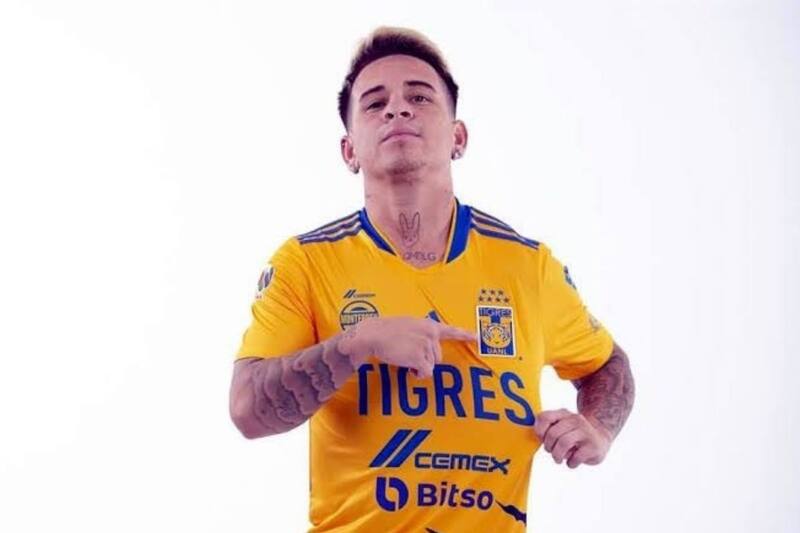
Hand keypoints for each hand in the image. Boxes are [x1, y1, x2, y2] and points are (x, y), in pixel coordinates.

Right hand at [337, 316, 476, 378]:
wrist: (372, 335)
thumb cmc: (385, 332)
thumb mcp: (407, 326)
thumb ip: (420, 334)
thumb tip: (425, 350)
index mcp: (428, 325)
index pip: (451, 330)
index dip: (465, 335)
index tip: (478, 338)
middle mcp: (431, 334)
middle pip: (437, 356)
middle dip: (425, 360)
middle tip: (408, 357)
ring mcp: (426, 345)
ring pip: (431, 366)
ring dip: (419, 367)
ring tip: (404, 359)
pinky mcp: (420, 357)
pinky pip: (426, 372)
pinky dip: (417, 374)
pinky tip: (407, 368)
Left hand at [533, 408, 612, 468]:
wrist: (601, 437)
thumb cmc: (574, 434)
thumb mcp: (561, 426)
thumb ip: (547, 428)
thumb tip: (536, 437)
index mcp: (563, 413)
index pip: (544, 417)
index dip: (539, 432)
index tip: (542, 440)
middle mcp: (575, 420)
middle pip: (553, 433)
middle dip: (548, 447)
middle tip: (551, 451)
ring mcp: (586, 432)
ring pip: (563, 444)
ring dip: (557, 456)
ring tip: (558, 459)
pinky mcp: (593, 447)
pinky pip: (576, 457)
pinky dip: (570, 463)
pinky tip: (572, 461)